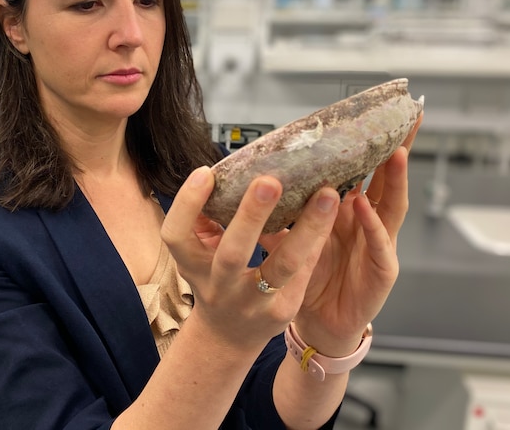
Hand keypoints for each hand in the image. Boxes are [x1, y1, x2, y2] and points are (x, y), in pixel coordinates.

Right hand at [161, 168, 340, 351]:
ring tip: (326, 195)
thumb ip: (204, 218)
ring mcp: (253, 303)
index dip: (188, 204)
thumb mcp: (197, 253)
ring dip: (306, 229)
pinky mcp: (283, 310)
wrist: (229, 336)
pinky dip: (318, 240)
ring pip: (282, 266)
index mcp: (192, 265)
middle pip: (233, 254)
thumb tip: (221, 175)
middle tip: (270, 181)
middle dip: (251, 216)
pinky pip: (304, 271)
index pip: (177, 235)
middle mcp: (220, 286)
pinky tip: (332, 213)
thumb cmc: (214, 279)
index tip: (206, 172)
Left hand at [284, 114, 422, 355]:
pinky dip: (374, 226)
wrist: (318, 322)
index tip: (377, 113)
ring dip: (395, 180)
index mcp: (349, 211)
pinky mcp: (382, 272)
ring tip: (393, 153)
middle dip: (399, 150)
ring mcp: (380, 245)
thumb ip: (278, 212)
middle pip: (389, 180)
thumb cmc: (308, 278)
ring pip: (393, 207)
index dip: (373, 144)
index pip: (366, 170)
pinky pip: (381, 246)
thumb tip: (251, 182)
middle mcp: (369, 222)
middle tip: (406, 119)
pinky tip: (366, 208)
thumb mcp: (290, 237)